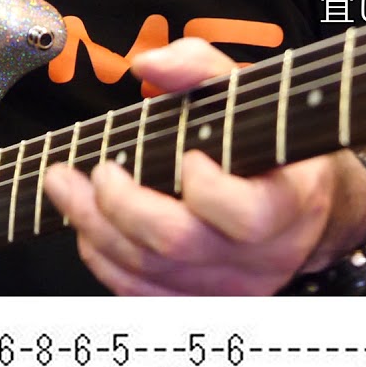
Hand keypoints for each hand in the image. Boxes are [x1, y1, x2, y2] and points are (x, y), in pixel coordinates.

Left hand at [42, 38, 365, 295]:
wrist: (298, 201)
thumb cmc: (266, 140)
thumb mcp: (246, 93)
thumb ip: (200, 69)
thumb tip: (149, 65)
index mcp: (290, 202)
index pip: (248, 216)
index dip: (209, 190)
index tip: (187, 156)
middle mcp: (264, 255)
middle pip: (179, 245)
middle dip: (122, 204)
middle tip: (100, 169)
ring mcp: (230, 286)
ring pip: (148, 271)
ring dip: (94, 226)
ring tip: (66, 185)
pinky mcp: (200, 300)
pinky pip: (138, 293)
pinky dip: (102, 256)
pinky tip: (85, 223)